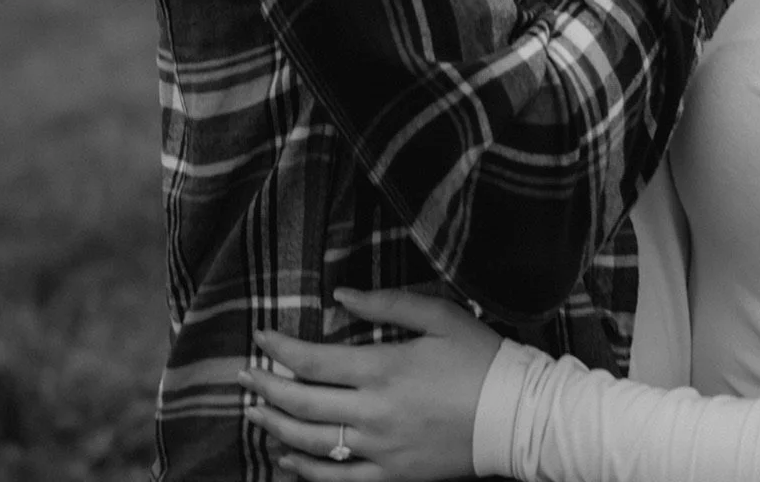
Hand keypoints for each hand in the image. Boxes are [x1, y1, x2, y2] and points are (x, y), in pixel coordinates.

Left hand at [239, 288, 504, 481]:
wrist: (515, 415)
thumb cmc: (481, 359)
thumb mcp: (440, 316)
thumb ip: (387, 303)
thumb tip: (341, 295)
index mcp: (385, 368)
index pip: (313, 361)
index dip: (280, 350)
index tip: (260, 339)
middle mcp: (374, 412)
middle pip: (302, 403)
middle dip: (265, 388)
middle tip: (243, 377)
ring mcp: (380, 449)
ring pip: (311, 443)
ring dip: (275, 427)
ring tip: (255, 414)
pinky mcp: (392, 475)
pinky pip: (338, 478)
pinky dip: (306, 470)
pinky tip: (288, 458)